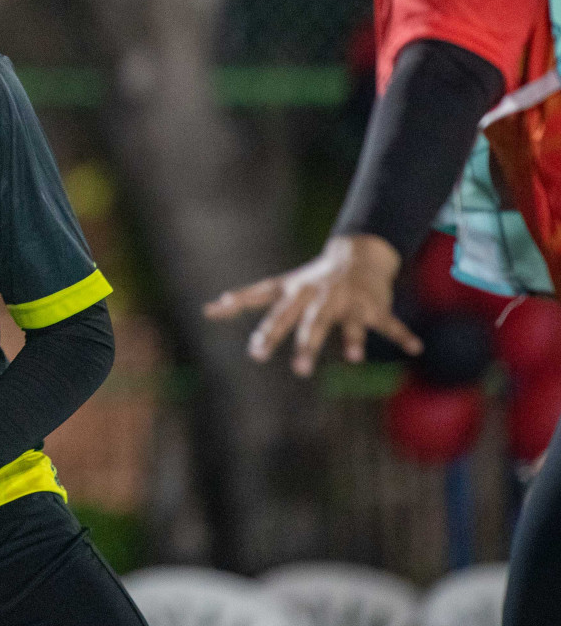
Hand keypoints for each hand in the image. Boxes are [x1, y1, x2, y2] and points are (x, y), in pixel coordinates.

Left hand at [204, 233, 422, 377]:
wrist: (355, 254)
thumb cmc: (309, 279)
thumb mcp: (277, 286)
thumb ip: (244, 299)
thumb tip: (208, 309)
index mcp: (297, 295)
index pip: (278, 315)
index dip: (268, 334)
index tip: (256, 354)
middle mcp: (321, 297)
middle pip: (311, 322)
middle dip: (306, 344)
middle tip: (300, 371)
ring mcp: (349, 301)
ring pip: (350, 322)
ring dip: (353, 339)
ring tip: (353, 358)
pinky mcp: (374, 305)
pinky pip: (390, 322)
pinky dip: (403, 335)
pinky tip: (416, 349)